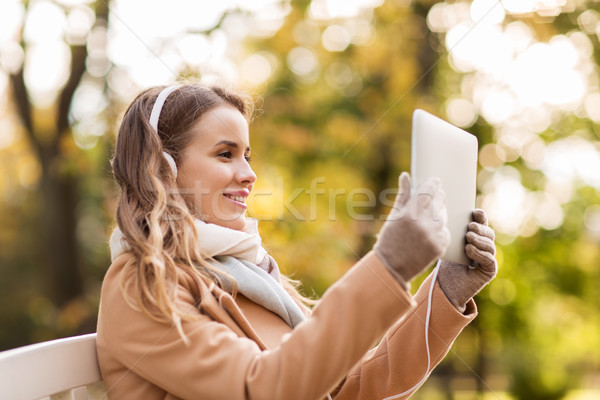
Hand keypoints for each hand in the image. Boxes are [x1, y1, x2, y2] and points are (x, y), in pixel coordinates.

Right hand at [374, 172, 450, 287]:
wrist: (392, 267)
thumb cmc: (390, 238)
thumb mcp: (394, 215)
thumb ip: (403, 195)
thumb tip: (405, 176)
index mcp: (409, 213)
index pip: (428, 191)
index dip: (433, 184)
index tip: (435, 181)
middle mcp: (423, 223)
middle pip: (438, 201)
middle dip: (438, 197)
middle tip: (435, 196)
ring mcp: (433, 236)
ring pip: (443, 216)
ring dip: (438, 213)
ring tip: (428, 218)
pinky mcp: (440, 246)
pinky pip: (445, 231)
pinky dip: (440, 229)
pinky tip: (429, 232)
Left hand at [437, 209, 497, 311]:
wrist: (446, 286)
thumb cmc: (447, 262)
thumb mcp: (449, 244)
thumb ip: (453, 232)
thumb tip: (448, 216)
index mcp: (477, 237)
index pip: (482, 223)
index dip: (481, 217)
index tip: (475, 211)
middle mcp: (485, 246)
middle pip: (489, 233)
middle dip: (480, 229)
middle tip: (469, 227)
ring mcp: (489, 259)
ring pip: (490, 246)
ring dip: (479, 240)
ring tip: (468, 237)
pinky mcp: (490, 271)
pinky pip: (489, 260)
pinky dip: (479, 253)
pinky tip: (469, 249)